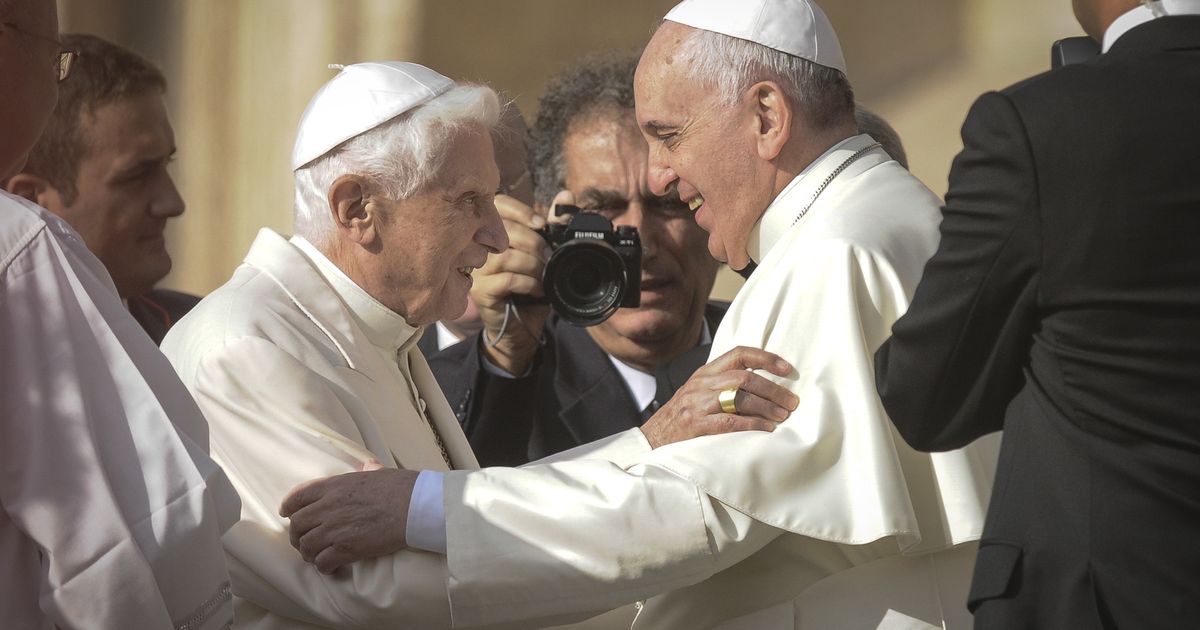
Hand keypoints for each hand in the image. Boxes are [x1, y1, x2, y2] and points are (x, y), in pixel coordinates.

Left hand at [279, 459, 418, 573]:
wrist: (414, 506)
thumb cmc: (400, 487)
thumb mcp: (378, 472)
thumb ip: (367, 469)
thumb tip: (369, 465)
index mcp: (333, 486)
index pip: (298, 496)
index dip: (288, 507)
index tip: (287, 513)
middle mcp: (328, 507)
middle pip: (297, 525)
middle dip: (296, 535)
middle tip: (303, 541)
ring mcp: (335, 529)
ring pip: (306, 546)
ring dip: (309, 553)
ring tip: (317, 557)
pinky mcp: (346, 549)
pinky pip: (322, 562)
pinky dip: (324, 567)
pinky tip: (331, 567)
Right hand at [471, 194, 552, 373]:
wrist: (521, 328)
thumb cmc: (530, 288)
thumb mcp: (544, 253)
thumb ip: (552, 224)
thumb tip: (567, 196)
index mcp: (493, 231)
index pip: (498, 205)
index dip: (521, 210)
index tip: (541, 224)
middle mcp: (479, 247)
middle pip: (504, 230)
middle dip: (534, 241)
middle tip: (550, 257)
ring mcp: (478, 269)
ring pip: (506, 255)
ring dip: (533, 265)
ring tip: (545, 275)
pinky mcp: (481, 291)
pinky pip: (506, 279)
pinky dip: (529, 283)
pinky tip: (539, 290)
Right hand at [642, 346, 798, 447]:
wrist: (651, 438)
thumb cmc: (681, 417)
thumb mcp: (699, 392)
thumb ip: (723, 384)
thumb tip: (763, 386)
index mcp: (705, 372)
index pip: (739, 354)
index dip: (766, 358)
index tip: (787, 369)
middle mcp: (702, 383)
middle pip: (745, 378)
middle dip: (774, 390)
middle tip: (792, 402)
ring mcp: (698, 404)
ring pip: (740, 397)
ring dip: (767, 407)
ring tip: (783, 416)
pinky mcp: (696, 425)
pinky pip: (731, 422)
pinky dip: (753, 425)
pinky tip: (767, 429)